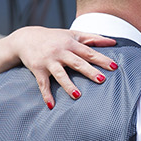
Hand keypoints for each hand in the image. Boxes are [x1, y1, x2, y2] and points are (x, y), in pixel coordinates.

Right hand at [0, 27, 117, 104]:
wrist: (26, 38)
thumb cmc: (55, 38)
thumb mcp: (73, 35)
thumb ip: (93, 38)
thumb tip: (113, 43)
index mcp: (71, 44)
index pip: (89, 52)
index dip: (101, 59)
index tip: (114, 67)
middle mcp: (60, 52)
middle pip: (77, 63)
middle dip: (89, 71)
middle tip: (101, 80)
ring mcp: (49, 61)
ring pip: (60, 74)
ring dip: (68, 85)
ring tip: (78, 95)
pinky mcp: (38, 70)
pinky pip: (43, 84)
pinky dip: (46, 95)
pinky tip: (51, 105)